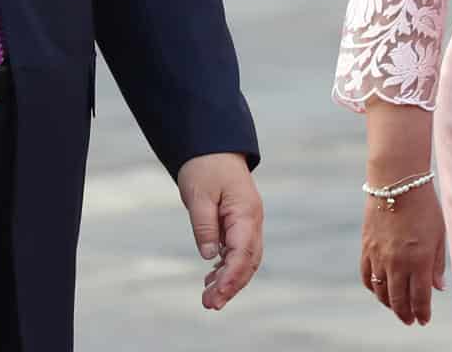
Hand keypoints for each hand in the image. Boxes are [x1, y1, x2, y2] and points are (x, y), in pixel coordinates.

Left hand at [176, 153, 262, 311]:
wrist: (213, 147)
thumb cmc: (206, 167)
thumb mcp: (199, 195)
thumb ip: (204, 226)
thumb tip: (209, 256)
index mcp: (246, 212)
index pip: (243, 252)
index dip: (231, 277)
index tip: (217, 294)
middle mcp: (253, 220)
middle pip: (248, 261)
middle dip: (231, 285)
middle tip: (210, 304)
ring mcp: (249, 223)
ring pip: (246, 259)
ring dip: (230, 280)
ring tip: (209, 299)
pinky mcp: (240, 224)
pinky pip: (238, 251)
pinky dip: (227, 268)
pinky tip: (211, 279)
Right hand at [360, 182, 446, 325]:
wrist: (397, 181)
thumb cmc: (424, 206)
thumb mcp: (439, 234)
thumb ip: (437, 263)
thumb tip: (438, 288)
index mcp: (419, 260)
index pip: (420, 298)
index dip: (422, 313)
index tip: (424, 320)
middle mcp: (397, 262)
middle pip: (399, 300)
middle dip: (405, 314)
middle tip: (410, 320)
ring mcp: (379, 256)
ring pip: (381, 292)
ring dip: (389, 304)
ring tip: (396, 307)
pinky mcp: (366, 247)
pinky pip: (366, 276)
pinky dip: (373, 287)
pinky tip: (380, 289)